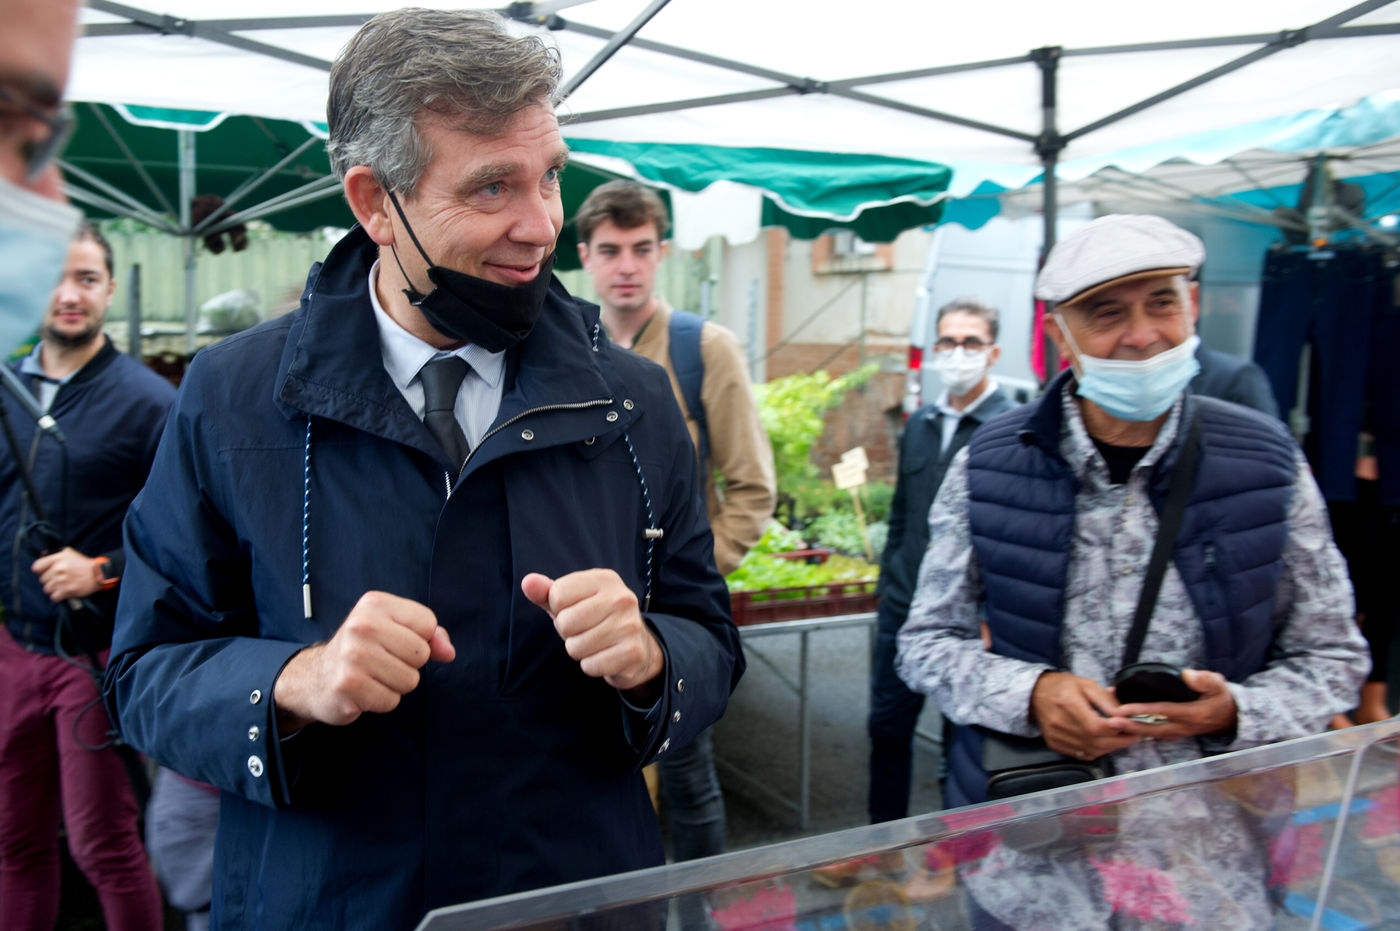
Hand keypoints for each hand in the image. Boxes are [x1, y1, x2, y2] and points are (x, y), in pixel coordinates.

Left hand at [31, 547, 102, 601]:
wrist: (99, 573)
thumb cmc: (83, 563)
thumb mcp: (69, 553)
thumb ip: (54, 555)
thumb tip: (41, 558)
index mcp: (57, 558)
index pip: (36, 567)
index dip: (40, 571)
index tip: (45, 572)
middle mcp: (59, 569)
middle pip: (42, 580)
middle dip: (50, 580)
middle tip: (60, 579)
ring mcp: (62, 580)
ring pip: (47, 589)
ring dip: (54, 589)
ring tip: (63, 586)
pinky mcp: (67, 590)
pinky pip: (54, 597)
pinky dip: (58, 596)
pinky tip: (64, 592)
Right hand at [272, 591, 454, 733]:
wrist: (316, 677)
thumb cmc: (364, 650)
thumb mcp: (395, 628)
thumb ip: (430, 635)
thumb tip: (448, 652)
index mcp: (374, 604)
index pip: (427, 624)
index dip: (420, 638)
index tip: (395, 640)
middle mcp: (361, 626)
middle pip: (421, 654)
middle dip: (409, 664)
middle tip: (382, 661)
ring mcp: (352, 656)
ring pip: (409, 680)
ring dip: (396, 684)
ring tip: (373, 676)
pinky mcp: (348, 686)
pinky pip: (391, 700)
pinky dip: (382, 700)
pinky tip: (364, 690)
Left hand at [521, 569, 663, 701]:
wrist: (638, 646)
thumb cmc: (597, 619)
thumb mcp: (572, 601)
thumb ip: (547, 592)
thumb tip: (527, 582)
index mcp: (604, 579)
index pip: (557, 595)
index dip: (558, 609)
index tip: (575, 611)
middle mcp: (621, 598)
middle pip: (565, 622)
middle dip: (568, 633)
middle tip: (585, 630)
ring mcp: (630, 625)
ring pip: (576, 647)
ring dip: (580, 650)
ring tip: (595, 643)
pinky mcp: (632, 652)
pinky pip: (590, 666)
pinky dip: (592, 666)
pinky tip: (605, 656)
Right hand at [1030, 671, 1141, 760]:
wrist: (1035, 693)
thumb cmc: (1063, 686)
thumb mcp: (1086, 684)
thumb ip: (1105, 699)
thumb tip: (1124, 714)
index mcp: (1068, 703)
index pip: (1095, 725)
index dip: (1116, 729)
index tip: (1131, 726)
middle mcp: (1060, 723)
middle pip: (1096, 742)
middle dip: (1120, 741)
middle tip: (1135, 735)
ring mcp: (1056, 736)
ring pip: (1091, 750)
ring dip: (1110, 747)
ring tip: (1121, 738)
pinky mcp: (1054, 744)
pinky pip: (1082, 754)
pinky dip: (1097, 751)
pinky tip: (1103, 742)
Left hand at [1110, 668, 1237, 740]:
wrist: (1230, 717)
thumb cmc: (1221, 697)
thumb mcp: (1218, 684)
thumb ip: (1204, 680)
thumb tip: (1187, 674)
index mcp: (1192, 714)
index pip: (1163, 712)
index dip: (1142, 711)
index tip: (1124, 709)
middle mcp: (1182, 727)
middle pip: (1152, 728)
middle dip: (1130, 725)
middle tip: (1110, 721)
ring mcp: (1178, 732)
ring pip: (1151, 733)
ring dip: (1131, 729)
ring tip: (1111, 723)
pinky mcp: (1174, 733)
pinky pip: (1154, 732)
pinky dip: (1138, 729)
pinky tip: (1124, 722)